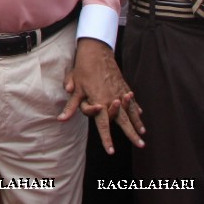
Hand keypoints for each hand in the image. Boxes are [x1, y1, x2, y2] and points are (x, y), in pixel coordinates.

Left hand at [59, 38, 144, 153]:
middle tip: (141, 146)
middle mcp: (112, 99)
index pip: (103, 125)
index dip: (107, 139)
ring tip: (143, 134)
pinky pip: (132, 100)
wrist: (96, 51)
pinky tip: (141, 115)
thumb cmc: (83, 70)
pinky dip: (136, 108)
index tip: (111, 151)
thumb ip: (71, 106)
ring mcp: (120, 92)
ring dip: (137, 123)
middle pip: (123, 121)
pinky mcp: (123, 86)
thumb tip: (61, 120)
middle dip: (131, 134)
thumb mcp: (75, 87)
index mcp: (100, 102)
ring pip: (130, 111)